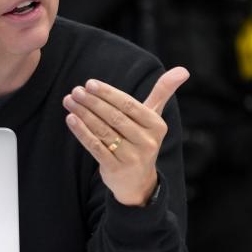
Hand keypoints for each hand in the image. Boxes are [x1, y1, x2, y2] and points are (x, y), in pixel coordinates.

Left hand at [62, 67, 188, 206]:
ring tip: (69, 101)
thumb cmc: (142, 140)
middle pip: (115, 118)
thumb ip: (163, 93)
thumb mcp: (154, 118)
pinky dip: (82, 132)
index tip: (90, 83)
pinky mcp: (116, 169)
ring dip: (84, 114)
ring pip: (103, 131)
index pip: (129, 106)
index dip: (109, 94)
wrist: (138, 182)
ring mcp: (131, 157)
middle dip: (93, 102)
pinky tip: (71, 119)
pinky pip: (96, 147)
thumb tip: (183, 70)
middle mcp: (147, 142)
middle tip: (76, 91)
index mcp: (156, 126)